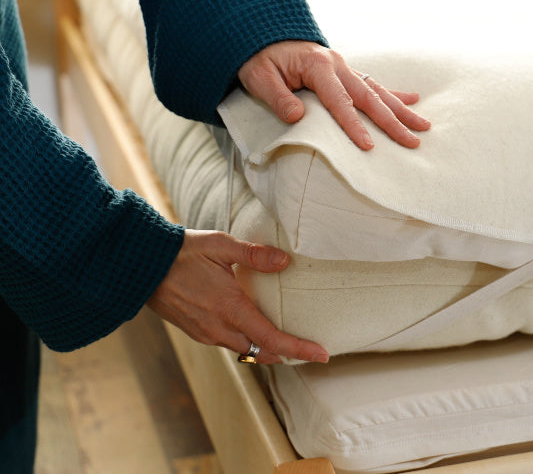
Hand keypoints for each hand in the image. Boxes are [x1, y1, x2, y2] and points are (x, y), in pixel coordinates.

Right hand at [147, 229, 327, 363]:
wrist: (141, 266)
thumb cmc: (183, 252)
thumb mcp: (221, 245)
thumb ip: (255, 254)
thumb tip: (286, 261)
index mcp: (230, 309)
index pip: (272, 339)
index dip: (300, 349)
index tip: (322, 355)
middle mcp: (219, 329)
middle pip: (262, 351)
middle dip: (287, 353)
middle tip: (310, 348)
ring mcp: (206, 333)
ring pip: (245, 349)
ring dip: (266, 348)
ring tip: (288, 338)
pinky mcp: (197, 332)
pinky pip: (229, 343)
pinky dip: (248, 341)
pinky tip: (255, 327)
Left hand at [238, 40, 430, 149]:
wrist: (260, 35)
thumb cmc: (258, 58)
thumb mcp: (259, 77)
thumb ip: (277, 97)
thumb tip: (296, 117)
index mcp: (318, 66)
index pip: (340, 101)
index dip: (354, 125)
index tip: (369, 146)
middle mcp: (337, 65)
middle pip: (369, 98)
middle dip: (392, 122)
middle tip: (412, 141)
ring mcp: (344, 67)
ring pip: (377, 91)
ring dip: (401, 110)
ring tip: (423, 125)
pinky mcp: (345, 71)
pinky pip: (372, 84)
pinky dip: (393, 94)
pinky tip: (413, 100)